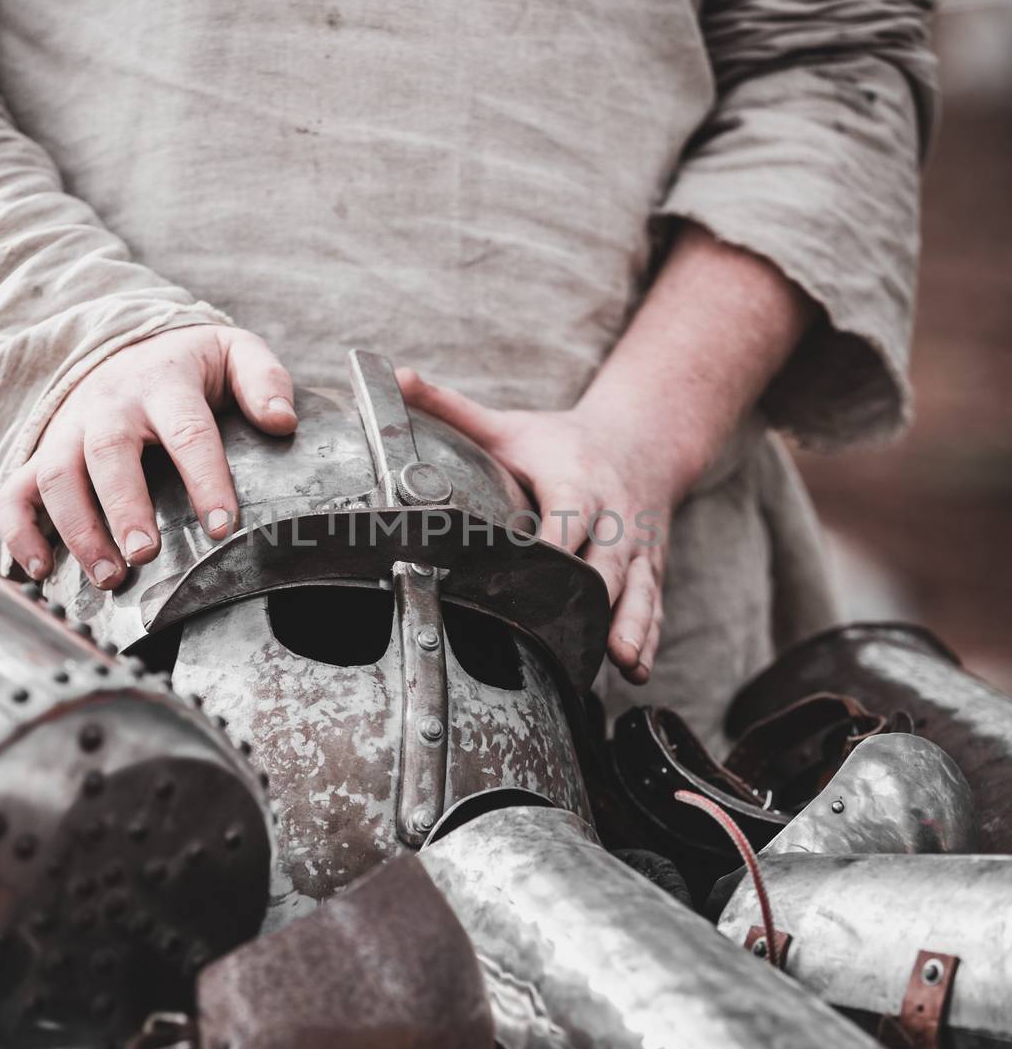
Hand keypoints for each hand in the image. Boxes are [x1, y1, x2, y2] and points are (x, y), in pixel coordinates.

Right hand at [0, 326, 295, 586]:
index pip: (188, 431)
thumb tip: (283, 422)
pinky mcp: (44, 452)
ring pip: (56, 475)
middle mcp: (110, 405)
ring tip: (108, 577)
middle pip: (108, 452)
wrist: (132, 346)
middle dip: (124, 507)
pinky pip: (14, 490)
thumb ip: (264, 381)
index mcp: (165, 384)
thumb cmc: (192, 367)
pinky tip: (38, 571)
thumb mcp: (236, 354)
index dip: (204, 479)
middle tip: (145, 555)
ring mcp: (70, 429)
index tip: (222, 527)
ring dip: (77, 529)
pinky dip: (18, 532)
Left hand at [397, 370, 691, 682]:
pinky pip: (653, 608)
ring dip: (632, 627)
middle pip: (607, 562)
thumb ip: (453, 408)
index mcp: (577, 482)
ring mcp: (638, 549)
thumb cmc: (562, 440)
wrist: (642, 440)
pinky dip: (647, 639)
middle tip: (572, 634)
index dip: (554, 544)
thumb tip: (396, 376)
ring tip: (621, 661)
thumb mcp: (510, 425)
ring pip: (639, 591)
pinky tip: (636, 672)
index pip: (567, 516)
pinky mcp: (650, 571)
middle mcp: (615, 518)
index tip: (534, 569)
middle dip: (593, 598)